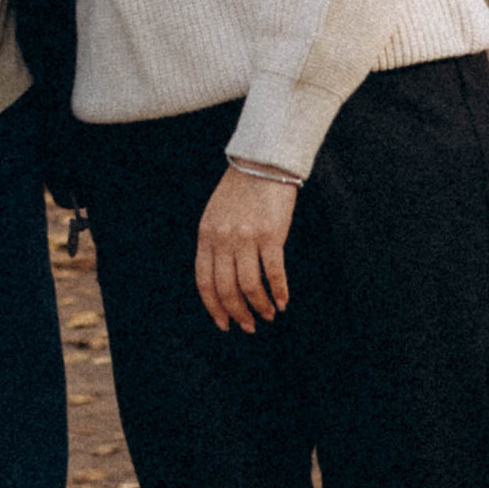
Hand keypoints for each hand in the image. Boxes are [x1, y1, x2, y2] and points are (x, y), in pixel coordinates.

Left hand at [196, 168, 295, 331]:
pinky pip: (274, 273)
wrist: (262, 162)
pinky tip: (283, 301)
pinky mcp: (271, 234)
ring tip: (268, 314)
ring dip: (260, 306)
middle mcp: (223, 239)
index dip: (214, 308)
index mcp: (206, 235)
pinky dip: (280, 292)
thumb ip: (215, 244)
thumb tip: (223, 282)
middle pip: (227, 289)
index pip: (205, 282)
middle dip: (238, 314)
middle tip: (249, 326)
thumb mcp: (215, 215)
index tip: (224, 324)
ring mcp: (247, 237)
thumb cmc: (240, 190)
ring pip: (250, 287)